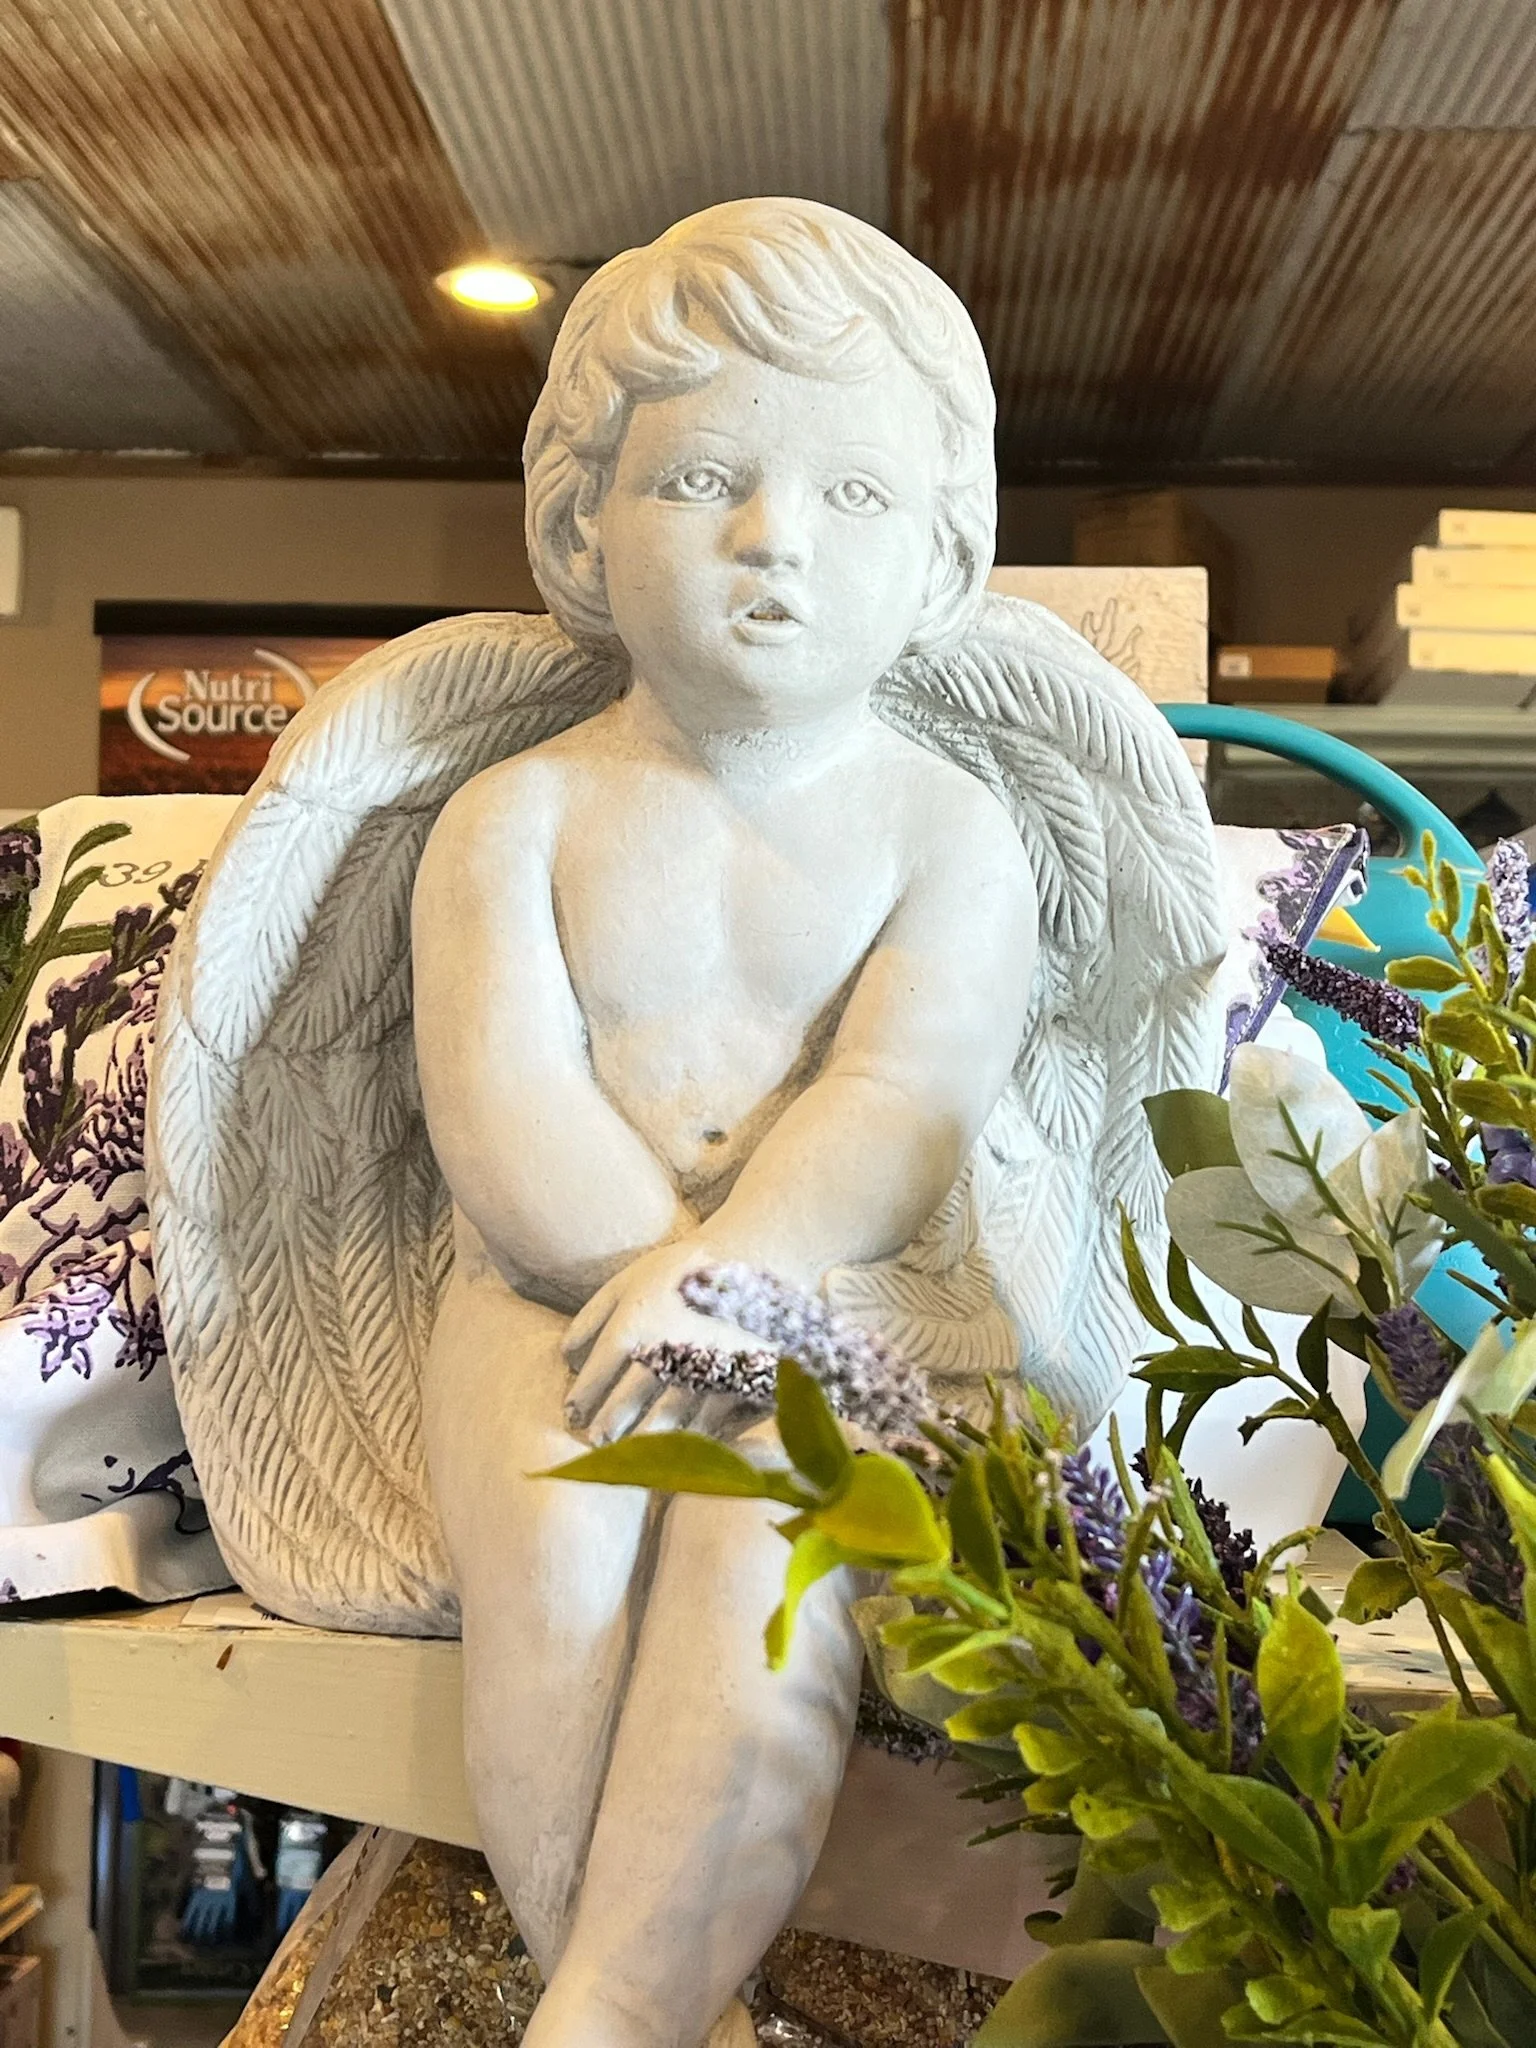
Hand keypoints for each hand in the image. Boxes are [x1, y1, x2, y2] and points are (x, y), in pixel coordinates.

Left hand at [561, 1237, 764, 1444]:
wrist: (753, 1259)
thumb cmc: (679, 1271)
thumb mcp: (629, 1280)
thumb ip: (591, 1316)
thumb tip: (564, 1356)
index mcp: (634, 1323)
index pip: (596, 1375)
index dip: (581, 1399)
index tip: (573, 1414)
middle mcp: (665, 1350)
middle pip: (626, 1405)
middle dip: (608, 1428)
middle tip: (598, 1441)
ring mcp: (702, 1369)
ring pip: (664, 1422)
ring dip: (643, 1442)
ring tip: (631, 1450)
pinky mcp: (737, 1382)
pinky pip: (708, 1422)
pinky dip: (688, 1438)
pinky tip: (676, 1442)